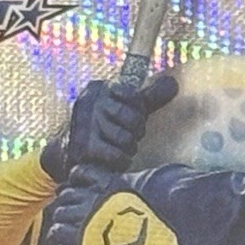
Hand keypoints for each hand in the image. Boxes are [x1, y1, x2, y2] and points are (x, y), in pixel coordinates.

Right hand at [39, 74, 178, 182]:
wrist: (70, 153)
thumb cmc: (105, 129)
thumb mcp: (126, 108)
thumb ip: (149, 97)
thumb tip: (174, 84)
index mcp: (100, 89)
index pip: (134, 97)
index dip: (138, 112)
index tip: (128, 117)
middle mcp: (91, 102)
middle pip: (134, 118)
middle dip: (135, 132)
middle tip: (126, 136)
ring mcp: (86, 124)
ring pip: (127, 139)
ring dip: (128, 148)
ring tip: (119, 147)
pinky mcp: (85, 147)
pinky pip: (118, 155)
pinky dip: (122, 161)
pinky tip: (116, 159)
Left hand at [48, 184, 181, 244]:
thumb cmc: (152, 233)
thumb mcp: (140, 205)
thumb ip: (123, 198)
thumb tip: (112, 194)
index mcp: (110, 186)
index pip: (81, 172)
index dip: (76, 180)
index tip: (78, 189)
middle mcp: (96, 198)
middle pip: (67, 193)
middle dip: (67, 203)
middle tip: (71, 215)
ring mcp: (86, 217)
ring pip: (60, 211)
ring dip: (62, 220)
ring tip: (67, 231)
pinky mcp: (79, 237)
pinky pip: (58, 231)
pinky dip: (59, 236)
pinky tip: (64, 244)